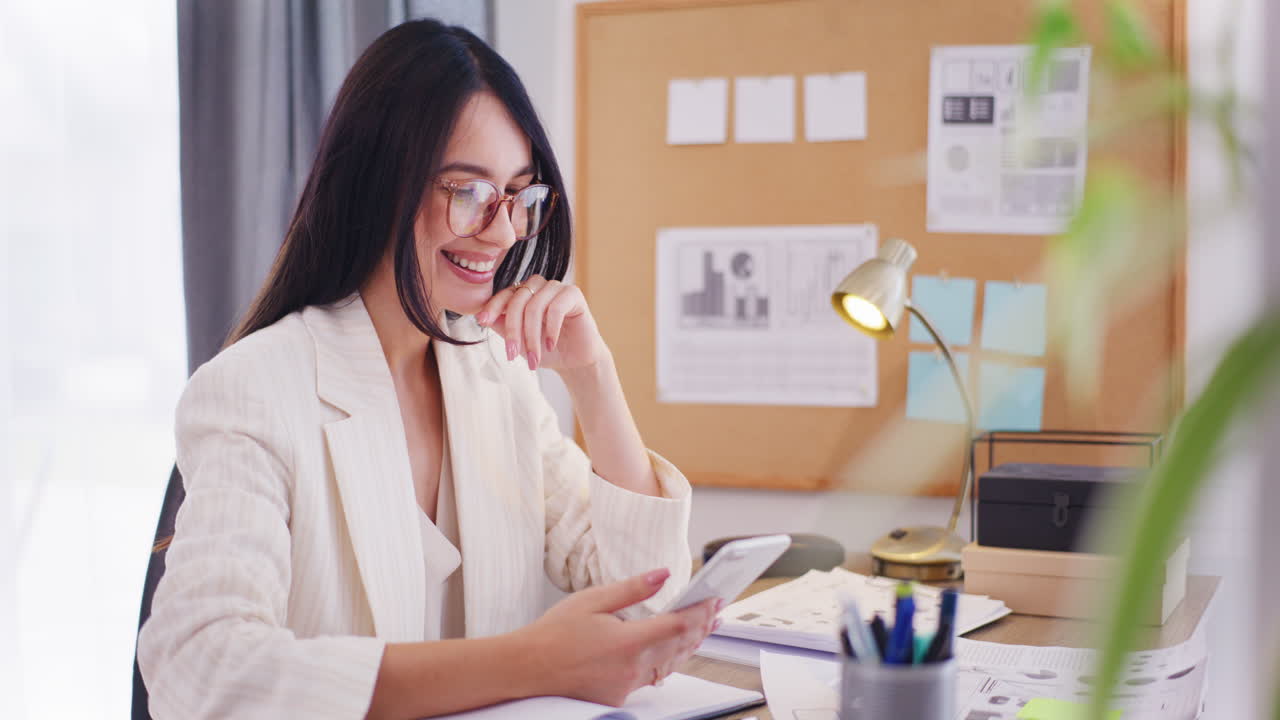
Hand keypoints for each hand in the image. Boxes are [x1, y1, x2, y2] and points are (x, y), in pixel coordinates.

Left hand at [475, 275, 605, 371]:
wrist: (574, 361)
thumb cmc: (546, 350)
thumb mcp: (518, 341)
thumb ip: (502, 326)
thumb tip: (482, 316)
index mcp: (524, 293)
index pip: (505, 294)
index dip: (493, 307)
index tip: (482, 321)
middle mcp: (539, 286)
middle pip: (518, 301)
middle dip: (513, 330)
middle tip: (512, 354)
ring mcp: (556, 287)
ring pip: (535, 306)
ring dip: (532, 335)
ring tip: (533, 357)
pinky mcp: (573, 294)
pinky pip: (556, 308)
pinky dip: (550, 329)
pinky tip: (550, 345)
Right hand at [513, 569, 722, 706]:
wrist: (528, 668)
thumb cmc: (554, 633)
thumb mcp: (593, 600)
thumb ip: (632, 589)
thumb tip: (663, 574)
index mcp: (628, 641)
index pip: (678, 624)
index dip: (700, 611)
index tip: (713, 599)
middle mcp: (633, 667)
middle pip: (680, 646)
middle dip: (702, 627)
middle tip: (716, 611)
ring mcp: (627, 685)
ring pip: (670, 664)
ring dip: (690, 645)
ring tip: (705, 629)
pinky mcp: (620, 696)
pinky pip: (652, 677)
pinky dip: (667, 661)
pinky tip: (674, 651)